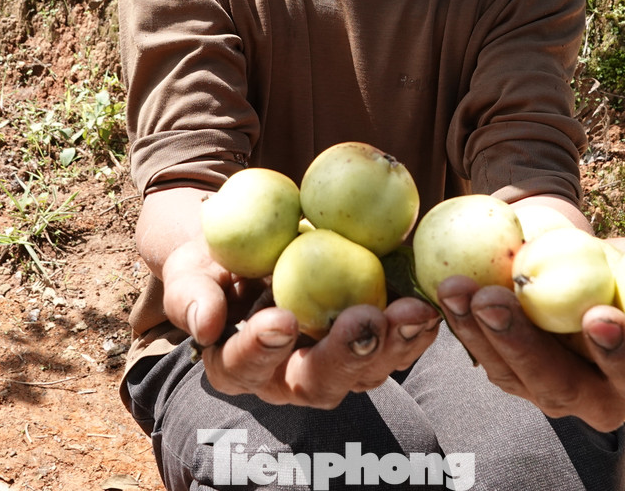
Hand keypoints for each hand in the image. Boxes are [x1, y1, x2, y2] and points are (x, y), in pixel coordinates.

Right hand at [161, 236, 440, 408]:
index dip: (262, 349)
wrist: (259, 241)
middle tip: (363, 320)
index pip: (243, 367)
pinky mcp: (372, 344)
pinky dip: (417, 328)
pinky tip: (431, 303)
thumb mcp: (192, 267)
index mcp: (236, 364)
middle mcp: (288, 376)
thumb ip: (192, 293)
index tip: (282, 318)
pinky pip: (399, 345)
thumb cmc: (218, 260)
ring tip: (412, 311)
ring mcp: (336, 365)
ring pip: (366, 370)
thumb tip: (206, 324)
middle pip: (317, 382)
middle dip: (345, 355)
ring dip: (394, 344)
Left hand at [435, 216, 624, 431]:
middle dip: (525, 344)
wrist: (585, 272)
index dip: (622, 353)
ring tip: (458, 290)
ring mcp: (549, 392)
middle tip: (498, 301)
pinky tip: (446, 292)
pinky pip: (483, 356)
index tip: (599, 316)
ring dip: (479, 332)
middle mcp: (599, 400)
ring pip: (511, 374)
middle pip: (560, 384)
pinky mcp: (510, 375)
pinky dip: (462, 325)